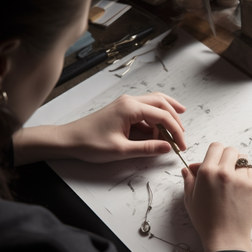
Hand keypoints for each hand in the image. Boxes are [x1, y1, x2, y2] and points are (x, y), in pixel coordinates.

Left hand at [14, 92, 185, 164]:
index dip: (176, 131)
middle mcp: (130, 101)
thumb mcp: (122, 150)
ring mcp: (126, 104)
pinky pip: (145, 110)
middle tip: (183, 136)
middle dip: (175, 119)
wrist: (69, 139)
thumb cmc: (90, 143)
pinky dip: (156, 119)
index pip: (162, 116)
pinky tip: (159, 131)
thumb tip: (167, 147)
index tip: (181, 146)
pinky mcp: (123, 110)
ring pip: (155, 103)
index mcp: (130, 108)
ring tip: (177, 128)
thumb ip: (147, 148)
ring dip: (167, 115)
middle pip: (162, 103)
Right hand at [182, 142, 251, 251]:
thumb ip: (189, 180)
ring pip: (243, 159)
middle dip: (226, 157)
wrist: (226, 237)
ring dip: (237, 164)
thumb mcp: (190, 199)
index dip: (214, 152)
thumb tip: (187, 169)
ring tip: (231, 178)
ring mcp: (241, 178)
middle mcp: (224, 171)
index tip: (214, 160)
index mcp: (207, 172)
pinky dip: (246, 174)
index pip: (215, 147)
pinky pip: (251, 171)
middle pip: (230, 150)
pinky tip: (238, 186)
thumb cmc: (206, 221)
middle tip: (223, 169)